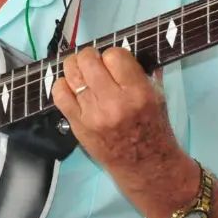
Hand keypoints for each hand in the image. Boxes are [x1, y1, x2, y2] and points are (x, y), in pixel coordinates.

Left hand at [52, 47, 183, 186]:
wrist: (145, 166)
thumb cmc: (153, 128)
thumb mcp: (157, 96)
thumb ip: (140, 73)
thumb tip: (119, 51)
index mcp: (138, 93)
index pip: (115, 55)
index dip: (113, 55)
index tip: (114, 62)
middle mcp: (113, 102)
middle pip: (88, 60)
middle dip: (90, 56)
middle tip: (94, 62)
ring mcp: (92, 114)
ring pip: (71, 74)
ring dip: (75, 67)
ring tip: (81, 71)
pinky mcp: (77, 125)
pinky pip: (59, 95)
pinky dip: (62, 85)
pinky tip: (71, 87)